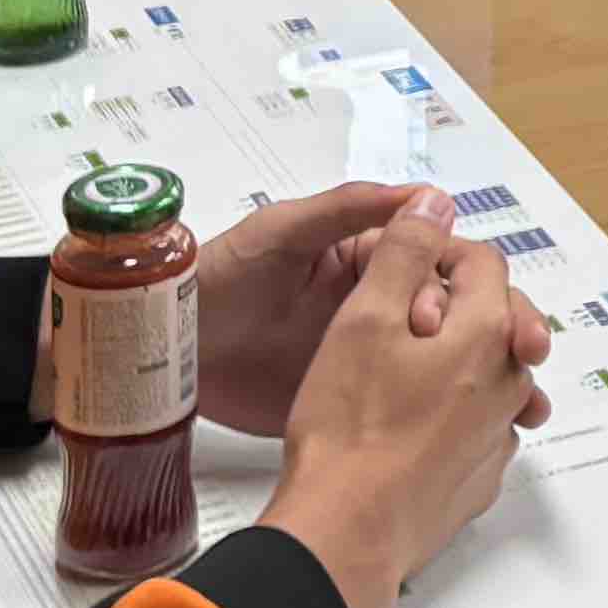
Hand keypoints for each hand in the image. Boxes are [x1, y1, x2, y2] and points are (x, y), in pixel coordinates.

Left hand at [191, 181, 455, 438]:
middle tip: (420, 345)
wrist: (165, 350)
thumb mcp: (282, 232)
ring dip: (436, 365)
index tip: (431, 307)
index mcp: (364, 259)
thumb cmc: (219, 277)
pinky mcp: (345, 398)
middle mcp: (371, 304)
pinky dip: (411, 405)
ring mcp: (361, 353)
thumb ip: (348, 207)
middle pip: (435, 309)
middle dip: (443, 325)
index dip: (440, 279)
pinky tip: (416, 413)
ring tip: (420, 383)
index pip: (429, 260)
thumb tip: (426, 194)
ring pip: (422, 356)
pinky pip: (390, 400)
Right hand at [256, 209, 554, 607]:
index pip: (482, 263)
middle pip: (493, 318)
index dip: (436, 253)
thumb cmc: (348, 430)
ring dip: (450, 362)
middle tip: (391, 320)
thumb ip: (405, 253)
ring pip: (486, 375)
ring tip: (390, 373)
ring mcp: (498, 437)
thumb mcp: (363, 319)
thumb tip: (436, 204)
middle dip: (448, 307)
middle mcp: (509, 384)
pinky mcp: (478, 479)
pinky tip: (400, 424)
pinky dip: (448, 414)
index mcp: (488, 334)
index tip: (397, 266)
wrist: (344, 535)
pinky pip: (475, 427)